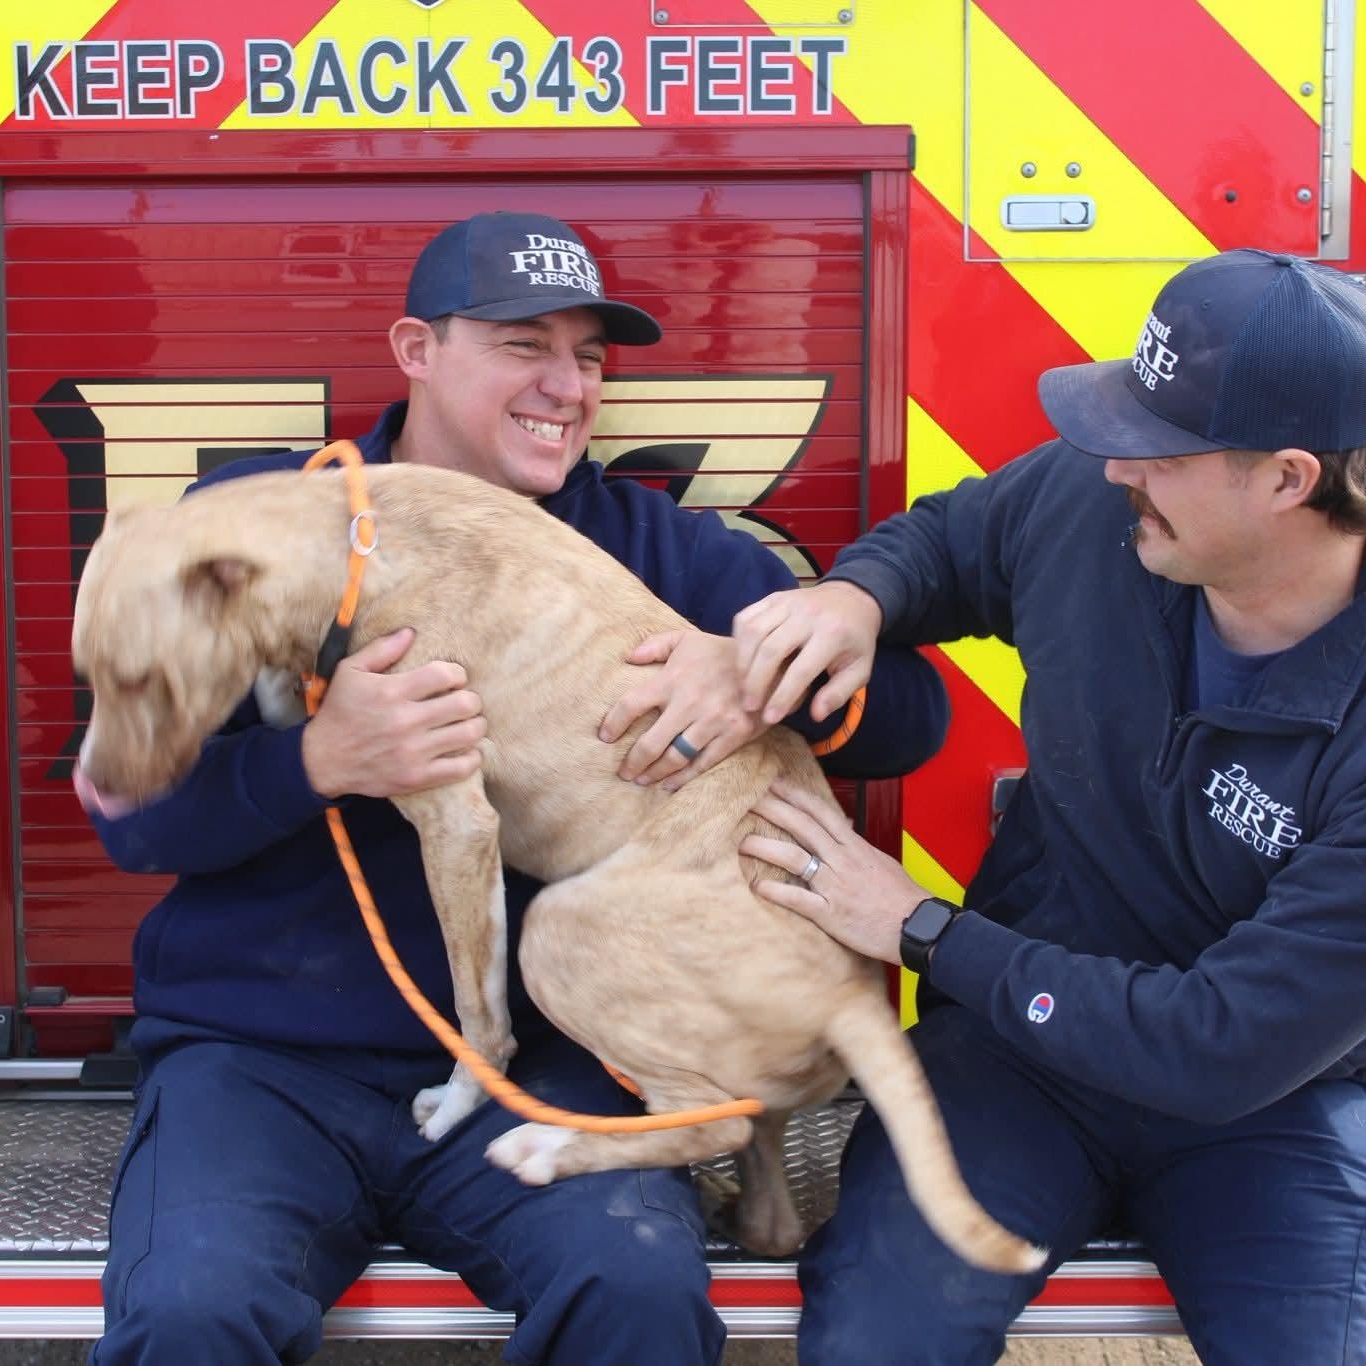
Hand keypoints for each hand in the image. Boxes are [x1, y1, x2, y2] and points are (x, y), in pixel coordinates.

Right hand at [301, 628, 485, 798]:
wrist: (322, 761)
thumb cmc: (339, 712)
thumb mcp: (350, 672)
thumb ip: (381, 649)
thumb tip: (411, 632)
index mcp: (391, 692)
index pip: (444, 675)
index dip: (457, 674)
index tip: (455, 679)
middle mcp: (405, 721)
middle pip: (464, 704)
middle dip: (471, 700)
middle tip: (466, 702)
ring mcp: (412, 752)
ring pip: (468, 734)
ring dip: (476, 726)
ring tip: (471, 723)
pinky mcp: (416, 777)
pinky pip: (460, 768)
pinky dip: (472, 757)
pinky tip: (469, 750)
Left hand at [599, 629, 769, 789]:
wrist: (771, 662)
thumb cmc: (723, 652)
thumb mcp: (688, 639)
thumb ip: (656, 645)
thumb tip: (628, 658)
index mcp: (672, 679)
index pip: (631, 705)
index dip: (614, 724)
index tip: (604, 737)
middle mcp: (689, 703)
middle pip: (651, 743)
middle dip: (633, 762)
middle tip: (623, 773)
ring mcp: (712, 722)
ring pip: (675, 758)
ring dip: (655, 774)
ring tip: (643, 781)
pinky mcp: (733, 735)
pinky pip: (703, 763)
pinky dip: (684, 778)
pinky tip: (670, 785)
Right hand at [733, 580, 882, 725]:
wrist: (852, 599)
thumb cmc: (854, 641)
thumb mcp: (860, 670)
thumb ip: (839, 693)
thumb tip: (816, 715)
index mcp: (832, 634)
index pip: (801, 670)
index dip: (782, 696)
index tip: (769, 718)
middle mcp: (807, 615)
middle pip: (770, 650)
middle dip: (755, 682)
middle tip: (749, 706)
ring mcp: (787, 602)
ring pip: (754, 632)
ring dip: (743, 663)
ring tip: (743, 687)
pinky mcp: (773, 597)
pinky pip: (746, 617)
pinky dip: (739, 640)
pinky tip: (742, 660)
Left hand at [739, 779, 925, 964]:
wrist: (919, 927)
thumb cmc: (901, 897)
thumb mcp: (880, 863)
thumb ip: (857, 847)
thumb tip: (843, 830)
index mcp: (855, 846)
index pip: (821, 812)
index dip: (795, 795)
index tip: (774, 782)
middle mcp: (843, 860)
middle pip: (802, 826)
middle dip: (773, 809)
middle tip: (747, 798)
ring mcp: (836, 886)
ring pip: (795, 858)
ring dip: (766, 847)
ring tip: (743, 842)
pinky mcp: (831, 913)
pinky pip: (798, 899)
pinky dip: (776, 891)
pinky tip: (758, 886)